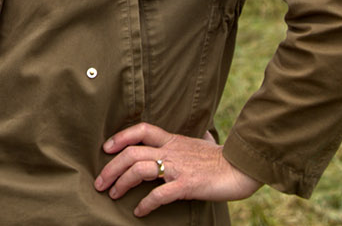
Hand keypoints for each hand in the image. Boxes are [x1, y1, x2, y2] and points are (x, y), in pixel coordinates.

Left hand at [93, 122, 262, 216]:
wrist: (242, 169)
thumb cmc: (223, 159)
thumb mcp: (207, 143)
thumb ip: (200, 138)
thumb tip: (206, 135)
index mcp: (173, 140)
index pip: (141, 130)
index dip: (120, 136)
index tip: (106, 148)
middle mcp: (171, 151)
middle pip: (131, 152)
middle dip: (111, 168)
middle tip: (100, 183)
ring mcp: (178, 167)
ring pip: (139, 169)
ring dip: (121, 183)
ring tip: (113, 195)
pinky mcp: (186, 184)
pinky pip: (159, 194)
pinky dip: (145, 203)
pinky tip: (139, 211)